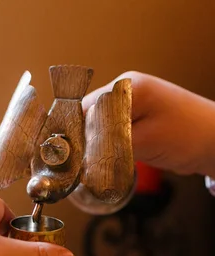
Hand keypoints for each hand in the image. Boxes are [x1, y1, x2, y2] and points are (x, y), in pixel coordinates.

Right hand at [83, 71, 214, 176]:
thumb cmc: (189, 136)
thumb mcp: (144, 142)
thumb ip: (108, 145)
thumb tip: (80, 156)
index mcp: (127, 86)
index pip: (86, 108)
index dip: (76, 133)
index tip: (71, 155)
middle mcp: (126, 89)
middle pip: (89, 115)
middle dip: (84, 139)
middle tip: (80, 163)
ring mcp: (131, 102)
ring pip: (97, 124)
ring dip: (94, 143)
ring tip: (92, 162)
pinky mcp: (136, 116)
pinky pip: (110, 129)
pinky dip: (106, 144)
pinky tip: (106, 157)